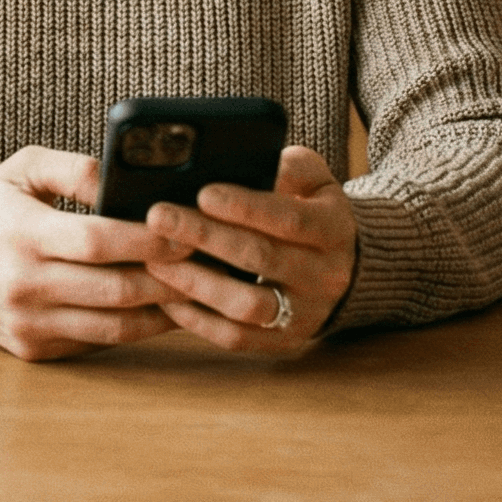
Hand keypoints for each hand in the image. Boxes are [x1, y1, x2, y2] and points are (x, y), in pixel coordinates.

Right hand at [0, 146, 192, 360]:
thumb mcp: (22, 170)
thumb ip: (75, 169)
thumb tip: (127, 180)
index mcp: (23, 234)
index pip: (98, 241)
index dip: (148, 240)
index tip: (187, 232)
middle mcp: (25, 284)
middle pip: (115, 289)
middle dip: (169, 278)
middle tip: (207, 263)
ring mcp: (29, 323)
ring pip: (115, 326)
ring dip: (163, 311)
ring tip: (196, 291)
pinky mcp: (34, 350)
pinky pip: (97, 341)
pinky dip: (134, 328)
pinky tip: (161, 309)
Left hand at [142, 147, 358, 356]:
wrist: (346, 268)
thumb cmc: (311, 210)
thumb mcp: (314, 180)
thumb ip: (288, 166)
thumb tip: (249, 158)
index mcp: (333, 229)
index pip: (288, 218)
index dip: (244, 206)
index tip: (202, 192)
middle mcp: (325, 275)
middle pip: (261, 258)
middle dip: (205, 236)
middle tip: (158, 217)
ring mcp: (305, 314)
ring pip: (248, 306)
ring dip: (197, 283)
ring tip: (155, 259)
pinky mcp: (283, 342)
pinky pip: (236, 338)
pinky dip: (198, 320)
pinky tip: (167, 296)